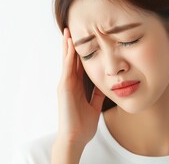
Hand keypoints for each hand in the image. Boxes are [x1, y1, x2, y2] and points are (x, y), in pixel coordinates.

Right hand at [56, 28, 104, 146]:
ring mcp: (65, 85)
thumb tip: (104, 85)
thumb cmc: (83, 125)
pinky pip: (67, 69)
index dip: (80, 53)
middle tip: (72, 30)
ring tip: (68, 32)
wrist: (76, 138)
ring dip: (67, 46)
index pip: (78, 65)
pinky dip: (68, 57)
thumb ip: (97, 95)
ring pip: (66, 61)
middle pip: (70, 60)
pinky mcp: (64, 88)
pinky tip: (70, 47)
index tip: (84, 40)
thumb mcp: (94, 106)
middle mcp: (70, 83)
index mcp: (77, 87)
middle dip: (71, 45)